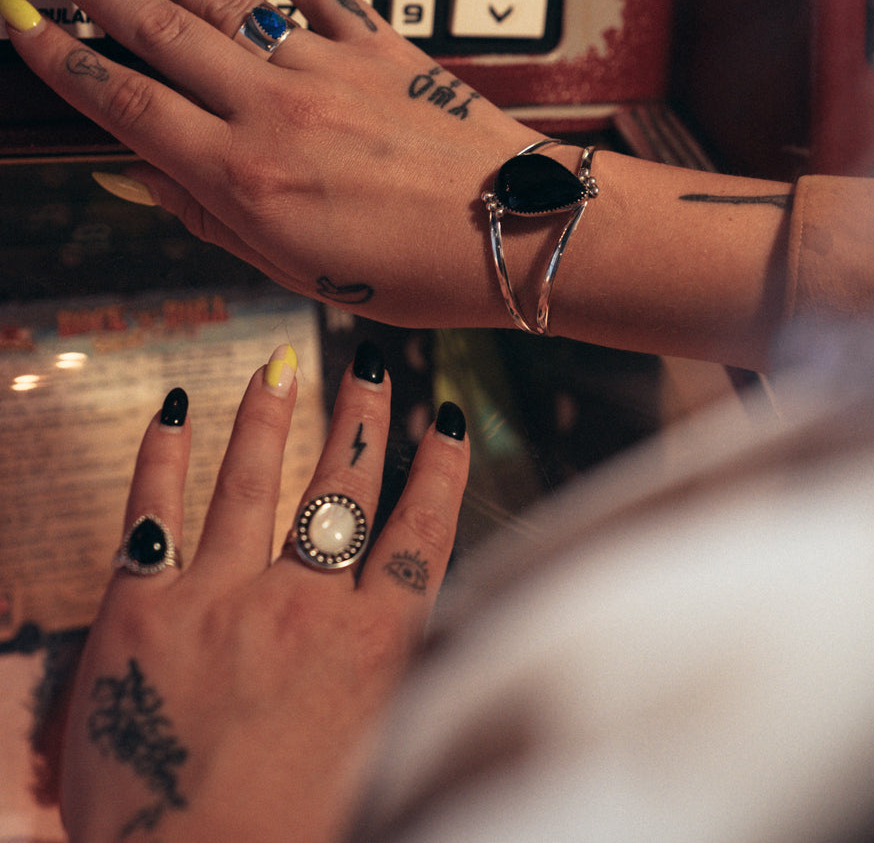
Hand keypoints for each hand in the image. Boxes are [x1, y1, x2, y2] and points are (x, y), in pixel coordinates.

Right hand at [4, 0, 533, 327]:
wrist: (512, 232)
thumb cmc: (411, 267)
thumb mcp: (290, 268)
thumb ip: (204, 215)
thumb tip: (135, 174)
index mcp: (245, 178)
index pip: (127, 106)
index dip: (63, 61)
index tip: (19, 22)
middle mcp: (275, 110)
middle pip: (157, 29)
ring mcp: (324, 67)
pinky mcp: (374, 42)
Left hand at [59, 342, 469, 842]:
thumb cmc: (295, 835)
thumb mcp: (380, 753)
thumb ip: (397, 677)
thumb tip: (419, 621)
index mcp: (371, 649)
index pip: (420, 532)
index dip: (438, 469)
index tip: (445, 419)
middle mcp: (303, 608)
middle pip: (343, 488)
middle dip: (360, 420)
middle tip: (368, 367)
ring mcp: (220, 601)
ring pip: (254, 479)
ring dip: (272, 414)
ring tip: (282, 366)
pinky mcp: (140, 613)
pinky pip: (154, 509)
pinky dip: (164, 453)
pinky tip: (176, 406)